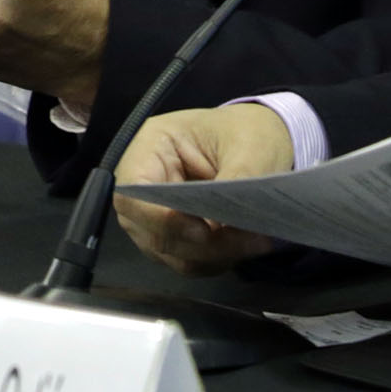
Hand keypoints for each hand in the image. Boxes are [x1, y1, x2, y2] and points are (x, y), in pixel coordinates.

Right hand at [111, 103, 294, 273]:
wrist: (257, 140)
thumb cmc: (246, 131)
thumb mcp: (249, 146)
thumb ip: (234, 181)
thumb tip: (224, 223)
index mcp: (149, 149)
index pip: (133, 195)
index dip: (160, 219)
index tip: (204, 230)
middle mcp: (143, 186)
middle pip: (153, 232)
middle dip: (202, 243)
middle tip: (249, 239)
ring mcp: (154, 215)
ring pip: (172, 253)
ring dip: (213, 255)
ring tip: (256, 241)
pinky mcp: (174, 236)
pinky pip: (188, 261)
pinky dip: (216, 260)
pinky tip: (246, 245)